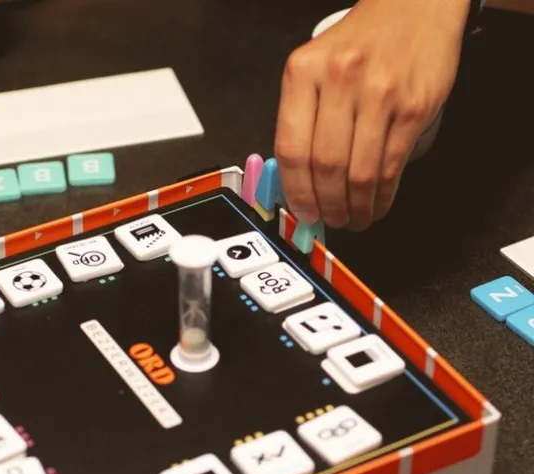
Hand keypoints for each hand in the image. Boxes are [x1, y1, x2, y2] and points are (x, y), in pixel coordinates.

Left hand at [275, 0, 469, 230]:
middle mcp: (341, 78)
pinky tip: (376, 203)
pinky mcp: (415, 105)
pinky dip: (382, 194)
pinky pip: (391, 165)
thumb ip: (302, 118)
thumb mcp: (315, 67)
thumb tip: (298, 182)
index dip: (296, 191)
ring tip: (354, 219)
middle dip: (327, 206)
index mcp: (304, 71)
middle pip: (326, 166)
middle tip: (330, 220)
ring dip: (356, 207)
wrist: (415, 2)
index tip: (302, 211)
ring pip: (360, 172)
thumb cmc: (360, 41)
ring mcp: (381, 92)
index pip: (291, 148)